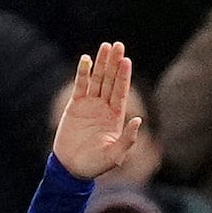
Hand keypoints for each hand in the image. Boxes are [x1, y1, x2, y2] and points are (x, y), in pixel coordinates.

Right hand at [52, 42, 142, 180]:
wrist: (73, 168)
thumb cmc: (97, 165)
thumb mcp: (116, 154)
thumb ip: (128, 138)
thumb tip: (138, 119)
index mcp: (116, 118)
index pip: (121, 92)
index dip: (123, 76)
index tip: (126, 60)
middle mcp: (104, 108)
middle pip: (110, 81)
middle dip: (114, 63)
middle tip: (118, 45)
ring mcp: (90, 105)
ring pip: (97, 80)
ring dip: (101, 63)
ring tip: (105, 46)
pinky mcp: (74, 106)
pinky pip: (80, 86)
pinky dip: (83, 73)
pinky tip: (86, 60)